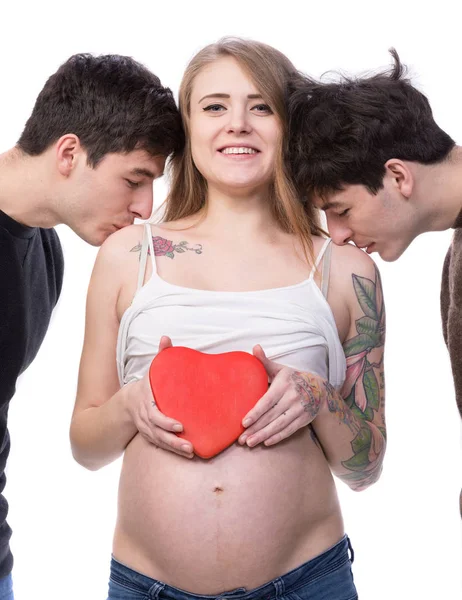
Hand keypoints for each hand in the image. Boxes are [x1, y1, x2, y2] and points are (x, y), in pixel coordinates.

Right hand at [127, 336, 193, 458]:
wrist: (127, 403)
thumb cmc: (146, 385)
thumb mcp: (152, 370)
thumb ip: (161, 354)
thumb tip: (166, 338)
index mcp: (145, 400)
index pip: (154, 414)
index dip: (166, 421)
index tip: (180, 425)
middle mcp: (144, 417)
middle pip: (157, 431)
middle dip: (172, 439)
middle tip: (189, 444)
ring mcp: (145, 429)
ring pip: (159, 441)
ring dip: (174, 448)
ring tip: (190, 451)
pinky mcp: (150, 436)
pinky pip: (160, 445)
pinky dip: (172, 450)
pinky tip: (188, 453)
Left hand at [238, 345, 325, 447]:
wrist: (320, 389)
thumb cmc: (292, 378)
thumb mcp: (280, 369)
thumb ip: (265, 361)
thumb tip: (255, 347)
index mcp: (283, 385)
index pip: (267, 401)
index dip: (256, 412)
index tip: (244, 422)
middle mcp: (292, 398)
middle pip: (271, 416)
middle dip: (256, 428)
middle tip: (241, 439)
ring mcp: (299, 410)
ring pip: (279, 425)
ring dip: (263, 435)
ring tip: (250, 443)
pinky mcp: (304, 419)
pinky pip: (289, 430)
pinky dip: (277, 437)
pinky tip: (266, 442)